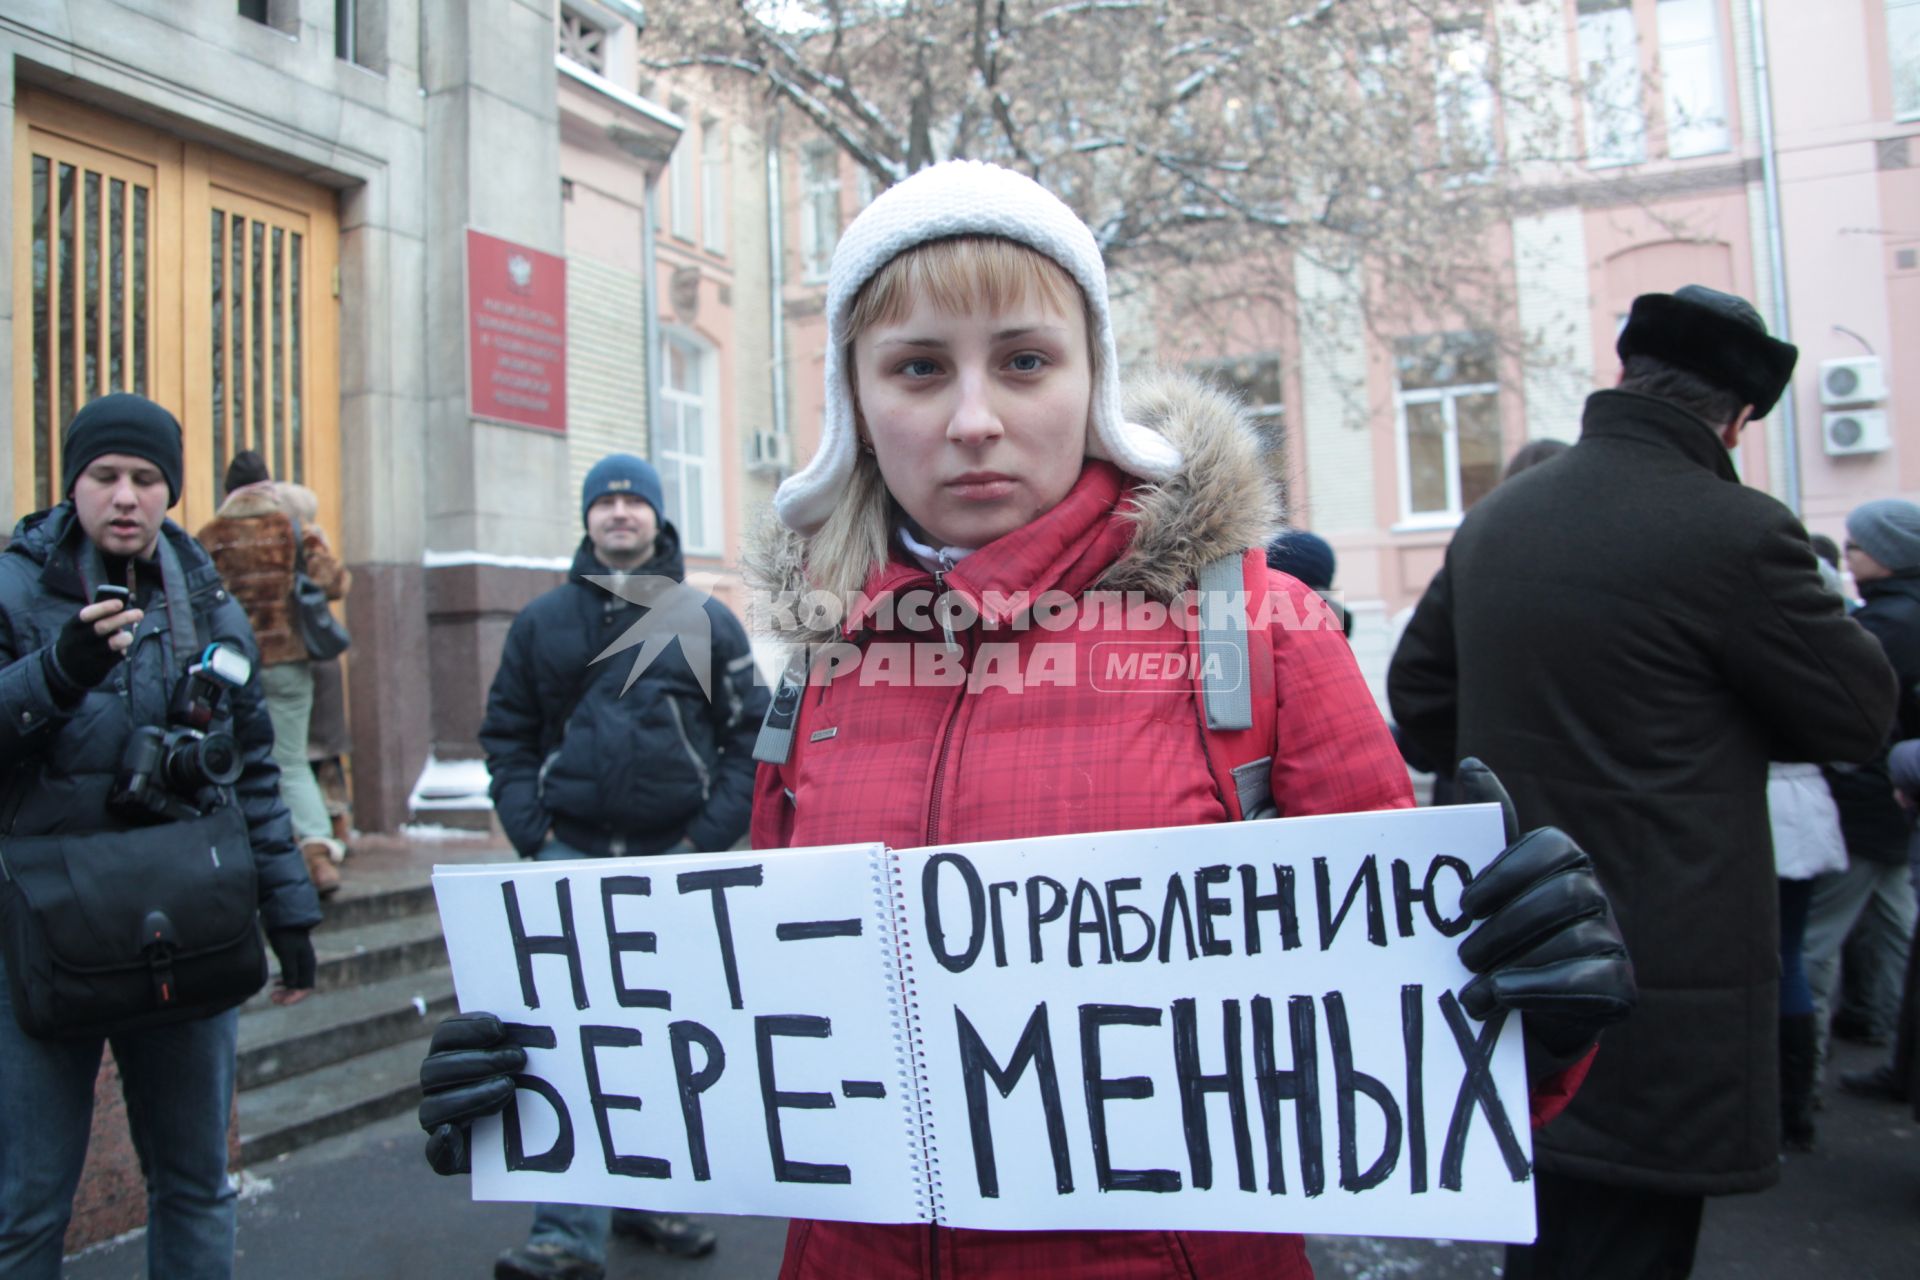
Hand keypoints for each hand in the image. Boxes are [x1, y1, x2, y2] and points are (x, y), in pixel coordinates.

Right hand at [45, 599, 143, 694]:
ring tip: (129, 635)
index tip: (120, 603)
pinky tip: (123, 648)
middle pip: (101, 627)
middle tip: (139, 613)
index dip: (103, 608)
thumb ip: (97, 619)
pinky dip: (122, 651)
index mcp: (71, 627)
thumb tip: (121, 608)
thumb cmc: (80, 640)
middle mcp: (76, 641)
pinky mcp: (97, 668)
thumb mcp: (79, 629)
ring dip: (124, 637)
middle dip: (122, 618)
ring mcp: (86, 656)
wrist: (66, 670)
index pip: (85, 615)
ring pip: (110, 644)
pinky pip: (115, 658)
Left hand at [268, 927, 315, 1006]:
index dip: (295, 997)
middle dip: (288, 996)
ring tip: (272, 995)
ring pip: (295, 983)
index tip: (282, 1003)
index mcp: (308, 965)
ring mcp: (300, 962)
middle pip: (301, 987)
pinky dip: (284, 983)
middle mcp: (306, 965)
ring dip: (285, 991)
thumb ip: (290, 971)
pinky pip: (291, 976)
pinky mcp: (292, 959)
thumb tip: (291, 987)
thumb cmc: (285, 936)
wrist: (284, 920)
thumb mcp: (287, 954)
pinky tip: (274, 984)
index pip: (306, 988)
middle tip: (272, 999)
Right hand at [419, 1012, 526, 1174]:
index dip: (468, 1028)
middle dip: (478, 1062)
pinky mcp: (449, 1155)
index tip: (500, 1029)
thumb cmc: (537, 1082)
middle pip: (435, 1069)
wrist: (542, 1135)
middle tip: (518, 1059)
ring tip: (509, 1088)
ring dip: (470, 1096)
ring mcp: (438, 1122)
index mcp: (449, 1055)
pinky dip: (441, 1144)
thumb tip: (524, 1017)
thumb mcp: (532, 1057)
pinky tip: (452, 1132)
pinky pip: (434, 1153)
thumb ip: (523, 1037)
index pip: (445, 1035)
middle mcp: (437, 1088)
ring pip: (432, 1108)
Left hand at [1452, 758, 1636, 1070]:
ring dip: (1515, 964)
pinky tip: (1498, 999)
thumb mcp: (1487, 884)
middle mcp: (1595, 895)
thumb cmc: (1499, 935)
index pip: (1551, 845)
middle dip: (1508, 926)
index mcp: (1564, 861)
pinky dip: (1536, 990)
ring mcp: (1613, 941)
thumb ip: (1484, 829)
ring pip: (1574, 940)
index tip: (1466, 904)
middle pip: (1564, 894)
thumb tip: (1472, 764)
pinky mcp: (1620, 988)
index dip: (1508, 872)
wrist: (1519, 1009)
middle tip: (1463, 953)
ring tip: (1471, 989)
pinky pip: (1588, 982)